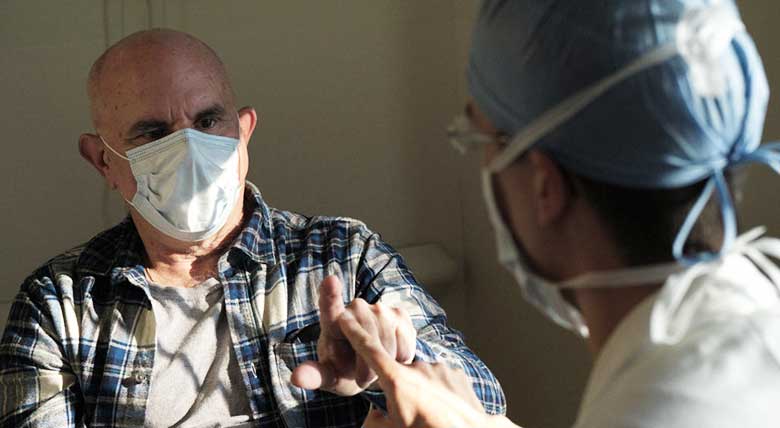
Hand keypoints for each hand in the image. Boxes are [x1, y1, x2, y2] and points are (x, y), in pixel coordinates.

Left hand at [291, 275, 416, 395]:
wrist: (372, 366)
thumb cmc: (345, 370)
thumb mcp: (328, 377)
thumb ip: (314, 375)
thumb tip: (296, 378)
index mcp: (331, 322)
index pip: (329, 306)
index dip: (330, 294)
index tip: (330, 281)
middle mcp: (355, 308)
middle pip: (367, 338)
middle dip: (367, 366)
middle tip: (362, 377)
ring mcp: (379, 308)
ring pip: (388, 341)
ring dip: (384, 362)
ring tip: (376, 367)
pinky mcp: (400, 313)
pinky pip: (405, 341)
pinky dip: (401, 356)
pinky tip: (391, 357)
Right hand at [339, 310, 520, 427]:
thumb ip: (374, 420)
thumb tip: (373, 413)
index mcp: (397, 381)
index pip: (369, 350)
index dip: (355, 333)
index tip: (345, 316)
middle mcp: (417, 368)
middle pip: (398, 373)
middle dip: (400, 389)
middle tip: (410, 413)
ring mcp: (439, 368)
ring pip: (421, 378)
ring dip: (421, 392)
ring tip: (430, 414)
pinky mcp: (456, 373)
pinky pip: (440, 379)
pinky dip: (439, 392)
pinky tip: (445, 409)